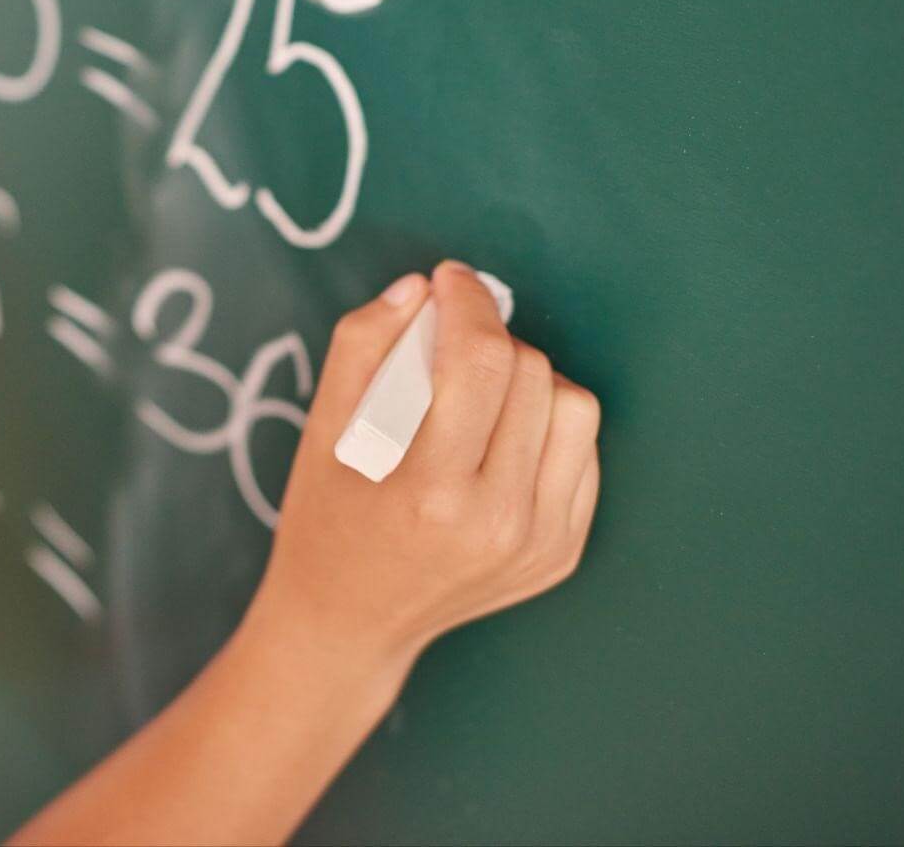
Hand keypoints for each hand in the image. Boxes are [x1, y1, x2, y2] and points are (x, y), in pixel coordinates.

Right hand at [251, 260, 602, 667]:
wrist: (350, 621)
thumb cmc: (327, 516)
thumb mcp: (320, 430)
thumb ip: (362, 346)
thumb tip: (420, 288)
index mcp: (430, 491)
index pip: (479, 361)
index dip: (468, 302)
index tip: (448, 281)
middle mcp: (498, 522)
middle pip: (529, 373)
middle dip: (488, 339)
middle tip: (447, 346)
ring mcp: (540, 543)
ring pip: (574, 406)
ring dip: (527, 379)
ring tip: (480, 393)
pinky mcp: (564, 551)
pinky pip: (583, 450)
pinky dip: (545, 424)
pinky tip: (499, 437)